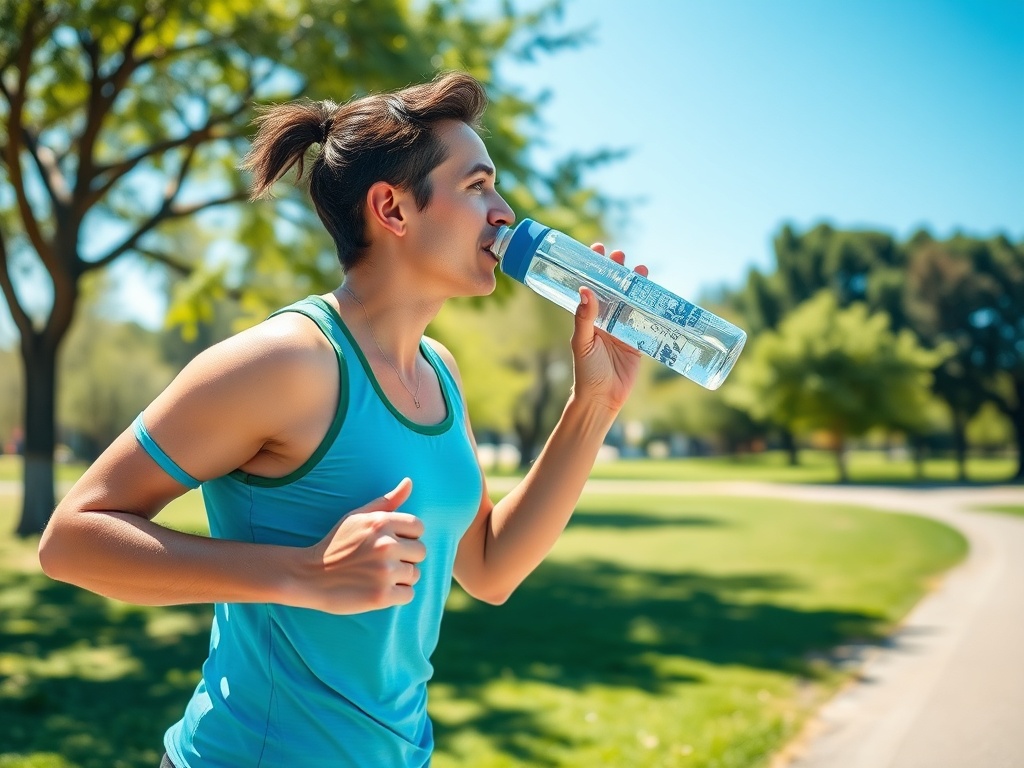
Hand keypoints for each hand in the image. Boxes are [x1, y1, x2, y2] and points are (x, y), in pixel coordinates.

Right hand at [298, 478, 425, 613]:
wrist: (309, 576)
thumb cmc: (336, 544)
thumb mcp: (357, 517)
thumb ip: (386, 501)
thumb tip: (409, 482)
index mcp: (381, 522)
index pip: (418, 527)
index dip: (407, 537)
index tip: (391, 543)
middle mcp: (385, 545)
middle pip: (420, 552)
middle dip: (406, 558)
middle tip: (383, 562)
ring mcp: (384, 571)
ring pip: (415, 574)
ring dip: (401, 578)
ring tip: (378, 576)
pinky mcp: (381, 596)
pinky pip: (409, 594)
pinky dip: (397, 595)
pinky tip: (378, 589)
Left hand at [570, 244, 647, 412]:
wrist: (603, 399)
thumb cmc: (586, 372)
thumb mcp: (582, 343)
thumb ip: (584, 318)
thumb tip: (585, 290)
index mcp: (589, 317)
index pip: (591, 286)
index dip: (594, 268)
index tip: (598, 249)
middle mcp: (606, 319)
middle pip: (613, 289)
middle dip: (618, 271)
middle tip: (621, 256)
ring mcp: (623, 328)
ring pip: (632, 301)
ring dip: (636, 285)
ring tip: (641, 269)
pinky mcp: (639, 340)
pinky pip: (647, 319)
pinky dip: (653, 307)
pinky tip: (658, 293)